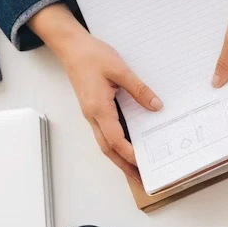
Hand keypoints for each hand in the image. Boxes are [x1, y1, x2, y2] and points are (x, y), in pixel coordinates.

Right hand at [31, 4, 160, 180]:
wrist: (71, 46)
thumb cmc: (92, 55)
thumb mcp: (120, 70)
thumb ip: (139, 89)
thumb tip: (156, 105)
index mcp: (98, 108)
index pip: (115, 139)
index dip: (129, 154)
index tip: (143, 164)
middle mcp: (92, 115)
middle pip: (108, 148)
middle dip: (123, 166)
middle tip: (141, 179)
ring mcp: (91, 113)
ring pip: (104, 142)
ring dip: (119, 158)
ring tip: (136, 169)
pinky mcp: (93, 108)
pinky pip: (104, 132)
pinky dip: (115, 144)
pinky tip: (127, 146)